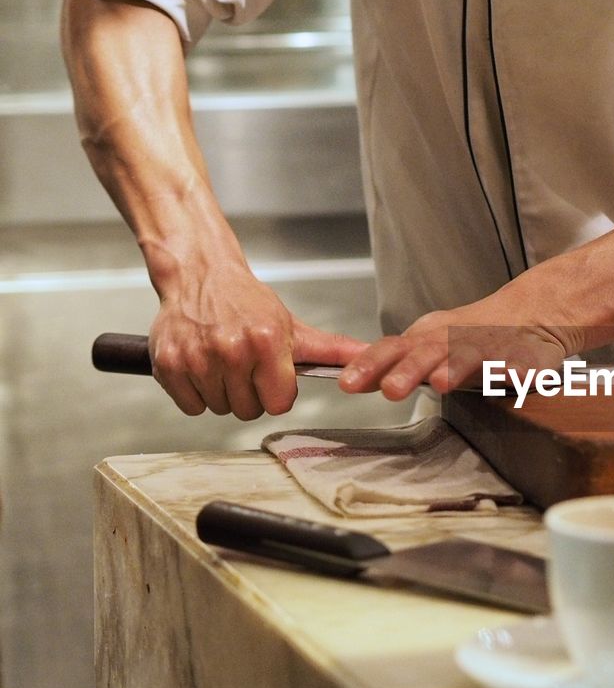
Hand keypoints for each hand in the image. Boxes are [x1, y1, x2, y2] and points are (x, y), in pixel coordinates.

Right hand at [149, 264, 367, 418]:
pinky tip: (202, 367)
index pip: (280, 403)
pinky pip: (191, 406)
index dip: (278, 393)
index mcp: (266, 341)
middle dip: (251, 394)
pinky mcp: (168, 365)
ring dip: (224, 393)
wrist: (200, 276)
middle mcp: (230, 350)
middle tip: (245, 366)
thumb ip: (331, 350)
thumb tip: (372, 362)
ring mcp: (196, 358)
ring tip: (223, 363)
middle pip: (249, 411)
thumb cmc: (248, 303)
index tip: (271, 375)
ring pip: (220, 409)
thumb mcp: (292, 326)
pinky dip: (196, 393)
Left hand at [338, 304, 582, 398]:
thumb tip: (353, 380)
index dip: (370, 365)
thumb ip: (394, 364)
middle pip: (425, 352)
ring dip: (452, 367)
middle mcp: (452, 339)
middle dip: (406, 369)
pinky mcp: (520, 358)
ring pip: (466, 356)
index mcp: (427, 338)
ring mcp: (487, 347)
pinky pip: (514, 364)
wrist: (531, 313)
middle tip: (389, 389)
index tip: (348, 383)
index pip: (391, 349)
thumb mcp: (429, 346)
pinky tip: (503, 378)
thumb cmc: (473, 336)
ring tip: (440, 382)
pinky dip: (508, 370)